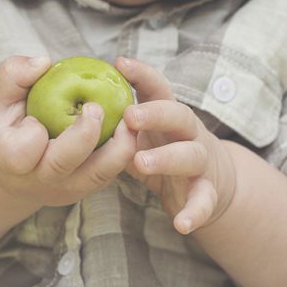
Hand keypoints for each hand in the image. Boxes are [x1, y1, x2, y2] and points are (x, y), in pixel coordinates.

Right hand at [0, 56, 136, 208]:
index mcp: (10, 159)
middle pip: (64, 164)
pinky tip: (127, 126)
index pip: (23, 151)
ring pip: (98, 175)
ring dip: (117, 146)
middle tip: (95, 108)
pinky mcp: (85, 189)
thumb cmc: (5, 128)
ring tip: (125, 117)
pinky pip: (111, 173)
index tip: (35, 118)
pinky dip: (123, 151)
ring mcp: (65, 189)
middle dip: (84, 135)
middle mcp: (39, 179)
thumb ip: (13, 75)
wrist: (12, 172)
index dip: (33, 133)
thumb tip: (43, 62)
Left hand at [116, 57, 235, 234]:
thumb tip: (73, 107)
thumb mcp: (143, 134)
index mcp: (169, 115)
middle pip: (180, 115)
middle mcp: (188, 132)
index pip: (160, 88)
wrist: (213, 180)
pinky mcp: (208, 191)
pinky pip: (204, 201)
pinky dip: (195, 212)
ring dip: (167, 158)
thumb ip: (118, 124)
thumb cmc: (165, 149)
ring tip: (140, 162)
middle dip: (156, 113)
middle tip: (129, 116)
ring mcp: (200, 161)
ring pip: (190, 155)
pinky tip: (181, 224)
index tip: (120, 63)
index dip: (143, 75)